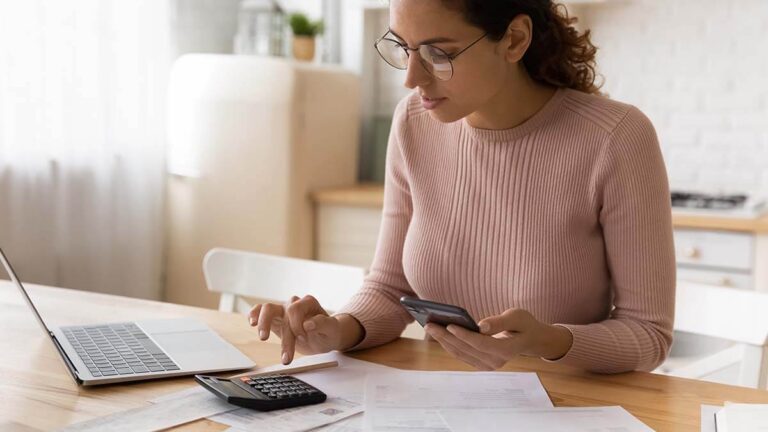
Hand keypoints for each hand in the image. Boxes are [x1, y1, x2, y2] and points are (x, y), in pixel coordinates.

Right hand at [249, 295, 347, 364]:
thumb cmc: (328, 332)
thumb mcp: (331, 330)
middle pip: (278, 309)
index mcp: (308, 303)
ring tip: (262, 338)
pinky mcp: (275, 319)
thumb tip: (308, 324)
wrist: (324, 336)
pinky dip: (254, 315)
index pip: (295, 309)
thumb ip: (323, 324)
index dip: (296, 325)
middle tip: (283, 353)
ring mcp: (283, 310)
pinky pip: (260, 311)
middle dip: (279, 332)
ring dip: (263, 324)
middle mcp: (294, 303)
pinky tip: (252, 322)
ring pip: (267, 309)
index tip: (303, 338)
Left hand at [424, 308, 572, 370]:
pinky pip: (461, 355)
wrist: (530, 339)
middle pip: (466, 349)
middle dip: (447, 336)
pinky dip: (449, 344)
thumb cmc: (524, 324)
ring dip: (444, 341)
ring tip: (430, 327)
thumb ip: (500, 322)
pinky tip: (438, 333)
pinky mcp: (481, 363)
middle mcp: (496, 362)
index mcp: (507, 350)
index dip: (464, 335)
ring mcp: (488, 365)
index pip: (481, 344)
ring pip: (461, 353)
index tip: (449, 325)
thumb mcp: (517, 317)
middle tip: (429, 324)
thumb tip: (481, 326)